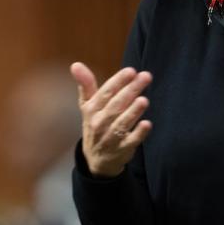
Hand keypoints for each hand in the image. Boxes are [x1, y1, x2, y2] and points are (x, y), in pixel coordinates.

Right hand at [70, 63, 152, 177]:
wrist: (96, 159)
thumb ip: (86, 84)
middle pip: (116, 105)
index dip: (118, 81)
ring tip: (144, 100)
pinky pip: (131, 141)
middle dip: (131, 90)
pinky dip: (139, 133)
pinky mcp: (122, 149)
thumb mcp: (88, 105)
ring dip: (133, 111)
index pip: (105, 93)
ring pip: (122, 123)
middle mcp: (99, 123)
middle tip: (145, 77)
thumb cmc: (95, 125)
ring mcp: (111, 137)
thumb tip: (76, 64)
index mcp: (92, 109)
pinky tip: (147, 124)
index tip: (131, 71)